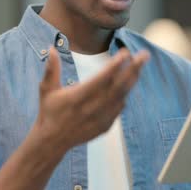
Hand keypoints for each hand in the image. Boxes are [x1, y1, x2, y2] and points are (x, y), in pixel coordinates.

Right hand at [34, 46, 149, 151]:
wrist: (53, 141)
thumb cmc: (50, 111)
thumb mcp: (47, 90)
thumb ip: (51, 69)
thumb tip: (52, 48)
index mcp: (77, 98)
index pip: (100, 80)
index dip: (114, 66)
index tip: (124, 53)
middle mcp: (91, 109)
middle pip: (118, 87)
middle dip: (133, 69)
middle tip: (144, 55)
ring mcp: (100, 119)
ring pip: (122, 96)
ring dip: (132, 79)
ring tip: (139, 63)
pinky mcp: (105, 125)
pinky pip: (120, 107)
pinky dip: (125, 93)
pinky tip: (130, 81)